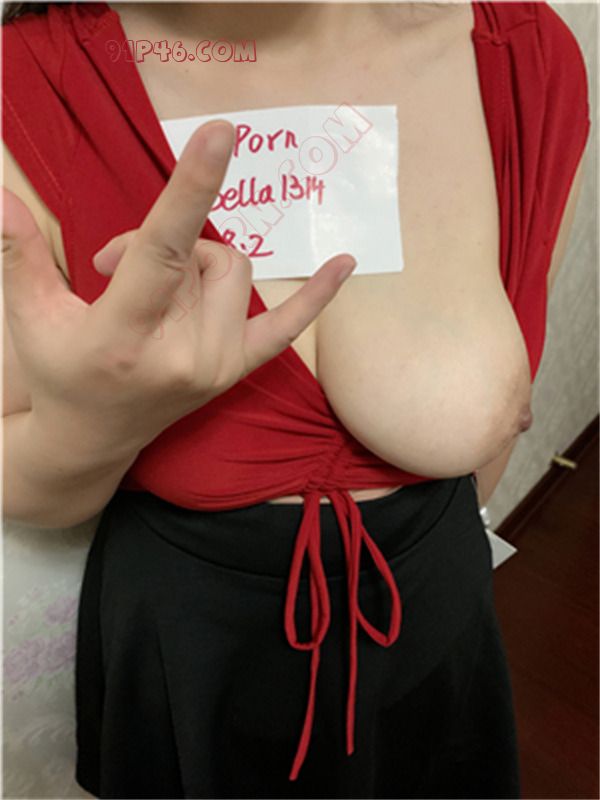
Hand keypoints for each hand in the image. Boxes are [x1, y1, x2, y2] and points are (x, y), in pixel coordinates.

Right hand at [2, 120, 355, 451]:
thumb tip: (0, 195)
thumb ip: (19, 255)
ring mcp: (216, 366)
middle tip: (115, 267)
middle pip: (199, 252)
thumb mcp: (31, 317)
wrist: (94, 440)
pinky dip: (314, 296)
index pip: (162, 251)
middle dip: (159, 243)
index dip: (191, 189)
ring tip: (157, 287)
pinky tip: (344, 262)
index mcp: (124, 336)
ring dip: (195, 262)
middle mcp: (182, 354)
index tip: (220, 134)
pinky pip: (286, 328)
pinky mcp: (235, 371)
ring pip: (232, 271)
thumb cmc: (61, 373)